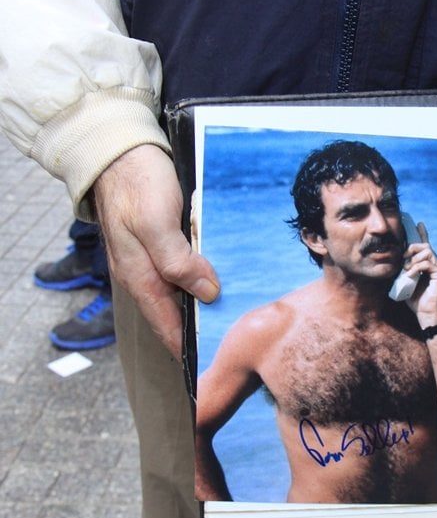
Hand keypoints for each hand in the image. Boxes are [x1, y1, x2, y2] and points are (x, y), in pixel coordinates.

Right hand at [93, 144, 219, 357]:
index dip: (186, 348)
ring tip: (234, 313)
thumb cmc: (137, 184)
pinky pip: (183, 267)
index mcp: (142, 276)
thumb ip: (178, 261)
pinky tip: (222, 276)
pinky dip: (202, 277)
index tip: (209, 367)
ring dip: (203, 302)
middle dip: (200, 328)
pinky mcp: (162, 240)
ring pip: (181, 290)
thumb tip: (207, 294)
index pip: (167, 326)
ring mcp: (152, 256)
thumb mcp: (156, 223)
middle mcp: (145, 272)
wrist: (120, 150)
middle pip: (175, 311)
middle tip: (232, 340)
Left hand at [404, 223, 436, 326]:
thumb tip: (390, 261)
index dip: (422, 233)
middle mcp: (434, 263)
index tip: (418, 223)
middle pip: (424, 245)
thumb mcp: (403, 281)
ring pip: (427, 251)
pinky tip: (410, 275)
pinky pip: (428, 263)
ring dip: (413, 259)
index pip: (424, 244)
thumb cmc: (415, 299)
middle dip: (411, 248)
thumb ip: (401, 270)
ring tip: (407, 270)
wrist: (426, 313)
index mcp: (426, 263)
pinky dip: (416, 267)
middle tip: (403, 258)